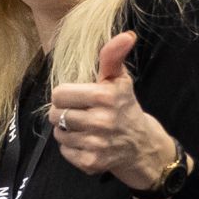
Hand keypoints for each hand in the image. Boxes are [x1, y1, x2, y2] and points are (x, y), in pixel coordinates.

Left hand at [47, 31, 177, 185]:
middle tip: (81, 114)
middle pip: (56, 114)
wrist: (142, 146)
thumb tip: (127, 35)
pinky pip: (64, 151)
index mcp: (104, 97)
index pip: (59, 94)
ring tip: (85, 128)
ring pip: (59, 133)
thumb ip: (113, 56)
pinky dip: (72, 148)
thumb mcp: (120, 80)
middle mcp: (100, 121)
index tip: (78, 98)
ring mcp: (95, 144)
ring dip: (67, 131)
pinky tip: (87, 142)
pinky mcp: (91, 162)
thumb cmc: (125, 108)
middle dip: (65, 113)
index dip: (65, 95)